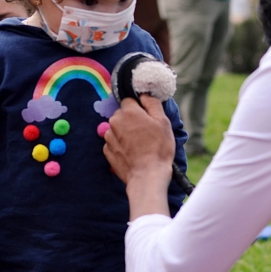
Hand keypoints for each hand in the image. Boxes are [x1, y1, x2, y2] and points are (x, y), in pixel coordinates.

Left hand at [104, 96, 174, 219]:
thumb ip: (152, 103)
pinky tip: (133, 152)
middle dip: (132, 120)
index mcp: (128, 112)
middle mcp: (114, 122)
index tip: (148, 117)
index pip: (129, 100)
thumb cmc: (158, 148)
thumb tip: (144, 95)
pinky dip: (122, 145)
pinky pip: (114, 142)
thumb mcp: (163, 122)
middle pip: (122, 114)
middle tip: (146, 132)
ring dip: (126, 132)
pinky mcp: (107, 151)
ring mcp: (109, 137)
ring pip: (117, 128)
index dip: (139, 108)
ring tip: (140, 144)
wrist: (147, 176)